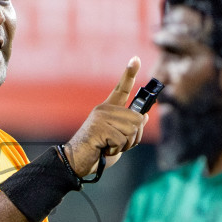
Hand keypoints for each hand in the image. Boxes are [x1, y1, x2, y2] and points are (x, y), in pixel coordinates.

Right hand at [64, 57, 147, 176]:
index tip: (136, 59)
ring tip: (110, 147)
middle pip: (137, 119)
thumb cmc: (98, 151)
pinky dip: (116, 149)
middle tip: (118, 144)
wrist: (77, 162)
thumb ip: (131, 127)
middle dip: (134, 137)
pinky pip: (121, 139)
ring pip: (132, 130)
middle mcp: (104, 109)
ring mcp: (101, 117)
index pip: (122, 88)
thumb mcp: (119, 138)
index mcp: (109, 109)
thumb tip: (145, 116)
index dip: (130, 73)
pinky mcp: (99, 127)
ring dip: (125, 145)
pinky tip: (104, 149)